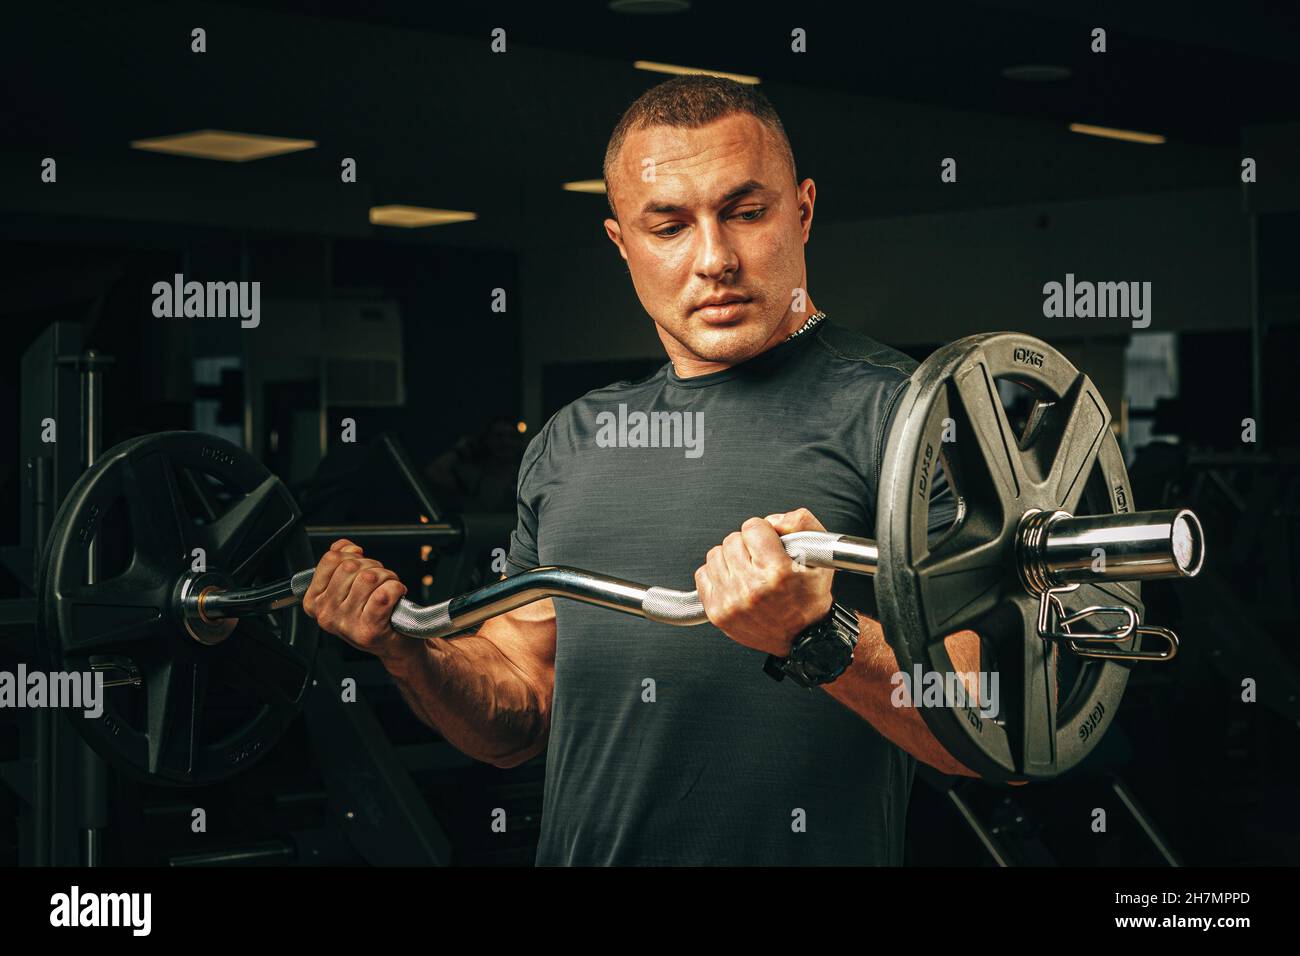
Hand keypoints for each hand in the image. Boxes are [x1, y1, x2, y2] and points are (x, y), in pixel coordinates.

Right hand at [301, 539, 409, 658]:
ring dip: (387, 577)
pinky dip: (396, 589)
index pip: (331, 559)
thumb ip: (340, 563)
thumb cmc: (371, 614)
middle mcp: (326, 614)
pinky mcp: (369, 630)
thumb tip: (342, 546)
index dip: (353, 555)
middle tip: (380, 581)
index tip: (362, 565)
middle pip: (352, 566)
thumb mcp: (346, 589)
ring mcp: (346, 623)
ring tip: (388, 589)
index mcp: (314, 601)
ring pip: (369, 577)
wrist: (394, 643)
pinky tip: (396, 596)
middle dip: (373, 567)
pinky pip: (384, 594)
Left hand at [693, 508, 833, 655]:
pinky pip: (702, 575)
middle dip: (747, 545)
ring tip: (748, 571)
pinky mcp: (717, 612)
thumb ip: (801, 523)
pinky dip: (716, 574)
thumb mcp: (821, 556)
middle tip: (760, 560)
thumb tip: (771, 520)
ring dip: (730, 559)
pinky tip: (734, 581)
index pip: (753, 527)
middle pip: (732, 540)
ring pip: (715, 555)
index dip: (763, 532)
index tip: (769, 543)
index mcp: (777, 572)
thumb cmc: (810, 599)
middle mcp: (752, 588)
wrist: (804, 639)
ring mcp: (731, 602)